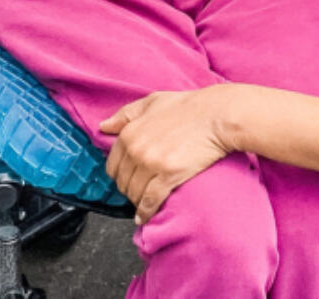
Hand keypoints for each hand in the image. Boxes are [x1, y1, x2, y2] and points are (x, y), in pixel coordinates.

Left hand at [101, 87, 232, 222]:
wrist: (215, 115)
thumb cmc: (186, 107)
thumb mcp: (151, 102)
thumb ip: (125, 115)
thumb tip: (103, 127)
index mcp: (129, 132)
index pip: (112, 165)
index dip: (120, 174)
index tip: (128, 178)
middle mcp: (136, 149)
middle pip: (123, 182)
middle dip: (129, 188)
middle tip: (139, 189)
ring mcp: (151, 164)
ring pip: (134, 194)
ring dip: (137, 200)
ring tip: (144, 201)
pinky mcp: (168, 177)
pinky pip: (149, 202)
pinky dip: (145, 212)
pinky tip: (144, 216)